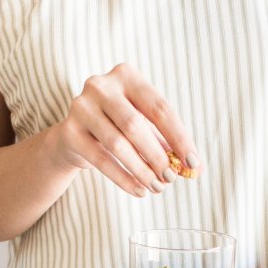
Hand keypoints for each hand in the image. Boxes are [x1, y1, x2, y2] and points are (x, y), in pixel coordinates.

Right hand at [49, 62, 200, 196]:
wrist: (74, 137)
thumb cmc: (118, 129)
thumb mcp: (145, 129)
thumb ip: (169, 144)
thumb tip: (197, 169)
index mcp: (127, 76)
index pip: (160, 108)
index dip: (179, 138)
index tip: (193, 163)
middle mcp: (101, 86)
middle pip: (136, 125)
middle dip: (158, 156)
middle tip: (171, 179)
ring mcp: (81, 107)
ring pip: (118, 144)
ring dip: (142, 170)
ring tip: (157, 187)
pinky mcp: (69, 132)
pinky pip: (101, 160)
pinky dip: (124, 179)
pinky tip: (140, 191)